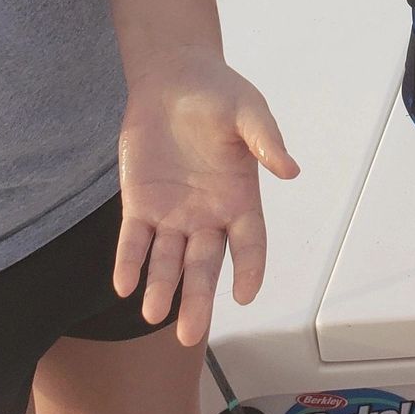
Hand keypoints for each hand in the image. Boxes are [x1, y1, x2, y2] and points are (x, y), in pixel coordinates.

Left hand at [114, 51, 299, 345]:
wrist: (173, 78)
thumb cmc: (219, 94)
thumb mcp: (249, 111)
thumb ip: (266, 140)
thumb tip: (290, 170)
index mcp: (239, 197)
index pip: (249, 243)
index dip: (250, 270)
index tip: (245, 295)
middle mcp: (207, 214)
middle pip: (204, 266)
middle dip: (197, 300)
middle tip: (190, 335)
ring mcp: (172, 213)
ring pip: (167, 261)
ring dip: (161, 288)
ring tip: (153, 313)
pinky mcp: (139, 204)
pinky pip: (133, 241)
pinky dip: (129, 262)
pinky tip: (123, 284)